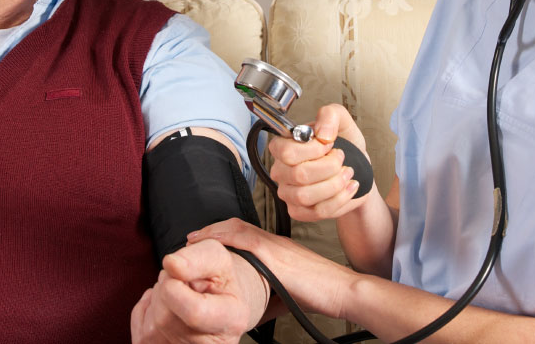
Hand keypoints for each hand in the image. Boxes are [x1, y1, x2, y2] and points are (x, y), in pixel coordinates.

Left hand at [130, 239, 267, 343]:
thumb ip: (198, 258)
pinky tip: (168, 307)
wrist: (220, 302)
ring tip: (179, 294)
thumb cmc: (220, 280)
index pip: (194, 312)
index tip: (176, 270)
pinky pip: (140, 326)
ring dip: (158, 297)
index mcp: (232, 319)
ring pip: (152, 322)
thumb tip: (172, 265)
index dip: (174, 287)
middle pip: (166, 315)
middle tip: (185, 282)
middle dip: (166, 286)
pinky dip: (148, 309)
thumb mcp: (218, 259)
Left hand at [188, 219, 357, 319]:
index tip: (205, 239)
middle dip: (212, 229)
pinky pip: (246, 241)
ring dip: (213, 231)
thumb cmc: (321, 292)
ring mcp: (275, 246)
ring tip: (193, 240)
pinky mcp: (276, 256)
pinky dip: (225, 238)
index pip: (245, 232)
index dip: (222, 232)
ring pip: (238, 229)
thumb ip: (271, 293)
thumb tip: (255, 310)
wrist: (342, 290)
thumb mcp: (291, 290)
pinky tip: (211, 244)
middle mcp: (275, 242)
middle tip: (192, 237)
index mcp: (278, 247)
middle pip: (237, 226)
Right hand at [267, 103, 373, 221]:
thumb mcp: (342, 122)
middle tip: (342, 160)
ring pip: (306, 195)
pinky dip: (339, 199)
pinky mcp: (299, 211)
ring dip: (335, 184)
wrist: (358, 171)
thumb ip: (330, 115)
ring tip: (348, 174)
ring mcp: (288, 193)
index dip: (313, 149)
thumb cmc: (346, 146)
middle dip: (329, 167)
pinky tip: (349, 188)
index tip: (330, 145)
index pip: (286, 151)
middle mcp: (281, 170)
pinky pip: (317, 211)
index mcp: (283, 146)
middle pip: (299, 174)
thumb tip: (322, 133)